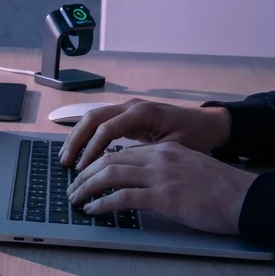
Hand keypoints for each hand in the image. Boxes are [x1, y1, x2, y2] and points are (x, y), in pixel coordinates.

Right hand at [59, 98, 231, 169]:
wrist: (210, 124)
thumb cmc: (196, 136)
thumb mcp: (173, 148)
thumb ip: (145, 154)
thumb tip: (119, 168)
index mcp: (142, 112)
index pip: (106, 129)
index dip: (91, 150)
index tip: (82, 169)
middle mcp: (131, 106)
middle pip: (92, 119)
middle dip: (75, 141)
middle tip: (64, 163)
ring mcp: (128, 109)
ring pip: (92, 119)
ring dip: (77, 138)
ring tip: (66, 159)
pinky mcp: (128, 116)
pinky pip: (100, 123)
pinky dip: (87, 137)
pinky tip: (80, 153)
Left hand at [67, 142, 257, 234]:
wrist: (247, 199)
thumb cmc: (222, 190)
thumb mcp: (189, 169)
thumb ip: (164, 169)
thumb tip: (140, 182)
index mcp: (165, 149)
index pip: (120, 151)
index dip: (96, 163)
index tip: (83, 174)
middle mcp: (159, 157)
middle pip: (108, 159)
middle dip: (84, 175)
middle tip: (72, 188)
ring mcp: (161, 175)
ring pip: (110, 175)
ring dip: (87, 188)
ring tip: (76, 199)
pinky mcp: (164, 196)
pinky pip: (122, 197)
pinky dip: (102, 203)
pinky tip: (93, 210)